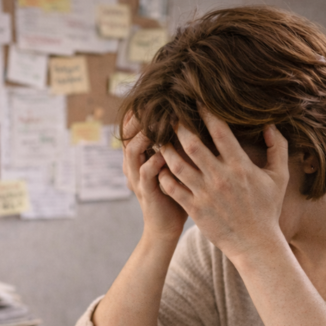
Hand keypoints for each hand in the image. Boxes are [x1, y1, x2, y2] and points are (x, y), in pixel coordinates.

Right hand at [122, 113, 187, 242]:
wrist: (166, 229)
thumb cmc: (177, 195)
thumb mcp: (176, 167)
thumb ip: (180, 147)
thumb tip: (198, 122)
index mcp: (141, 158)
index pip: (134, 129)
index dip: (140, 113)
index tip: (156, 96)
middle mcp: (135, 166)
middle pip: (128, 135)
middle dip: (138, 119)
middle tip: (154, 103)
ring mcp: (138, 179)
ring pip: (132, 152)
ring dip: (144, 137)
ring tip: (157, 123)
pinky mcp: (147, 193)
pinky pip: (146, 174)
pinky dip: (153, 162)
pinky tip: (165, 153)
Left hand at [158, 106, 289, 260]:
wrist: (256, 244)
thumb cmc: (267, 209)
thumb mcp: (279, 177)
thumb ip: (278, 148)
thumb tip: (269, 125)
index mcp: (240, 166)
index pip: (220, 132)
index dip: (206, 113)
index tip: (196, 100)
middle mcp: (220, 178)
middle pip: (192, 144)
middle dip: (178, 126)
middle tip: (169, 114)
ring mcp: (205, 194)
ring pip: (177, 164)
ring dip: (165, 149)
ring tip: (158, 138)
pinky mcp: (194, 209)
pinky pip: (172, 187)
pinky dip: (162, 175)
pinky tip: (158, 166)